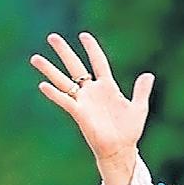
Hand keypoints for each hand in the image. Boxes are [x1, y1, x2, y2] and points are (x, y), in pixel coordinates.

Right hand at [29, 31, 154, 160]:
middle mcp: (92, 92)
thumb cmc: (129, 131)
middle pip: (75, 67)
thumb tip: (148, 74)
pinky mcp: (80, 114)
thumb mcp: (138, 108)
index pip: (98, 62)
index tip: (83, 35)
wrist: (122, 149)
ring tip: (35, 58)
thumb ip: (141, 91)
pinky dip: (55, 94)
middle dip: (64, 52)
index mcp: (108, 87)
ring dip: (49, 70)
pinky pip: (65, 101)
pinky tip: (43, 85)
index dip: (92, 48)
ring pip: (63, 81)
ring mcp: (84, 102)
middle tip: (52, 37)